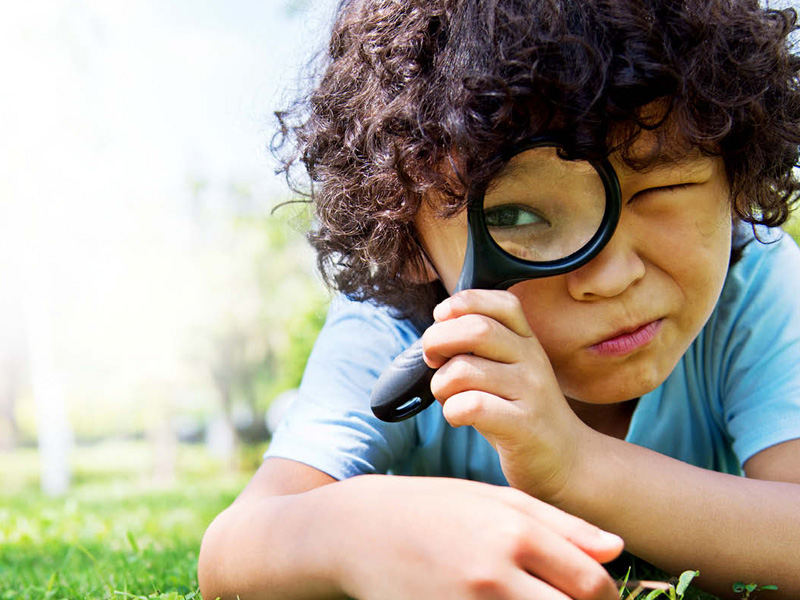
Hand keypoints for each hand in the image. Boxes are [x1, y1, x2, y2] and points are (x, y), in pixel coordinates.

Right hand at [333, 475, 622, 599]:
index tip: (599, 598)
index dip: (607, 598)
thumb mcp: (494, 498)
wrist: (360, 530)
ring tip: (531, 597)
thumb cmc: (433, 507)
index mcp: (515, 532)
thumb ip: (558, 523)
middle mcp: (497, 573)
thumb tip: (616, 549)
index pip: (592, 584)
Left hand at [422, 289, 588, 500]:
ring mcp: (530, 391)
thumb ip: (480, 348)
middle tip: (433, 360)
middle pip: (476, 328)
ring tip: (450, 398)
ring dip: (441, 385)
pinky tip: (459, 418)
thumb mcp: (507, 371)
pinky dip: (452, 411)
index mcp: (527, 341)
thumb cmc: (520, 414)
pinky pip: (471, 406)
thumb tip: (435, 335)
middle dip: (437, 340)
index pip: (501, 302)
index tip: (441, 320)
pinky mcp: (523, 425)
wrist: (567, 461)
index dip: (462, 303)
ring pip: (464, 370)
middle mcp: (532, 359)